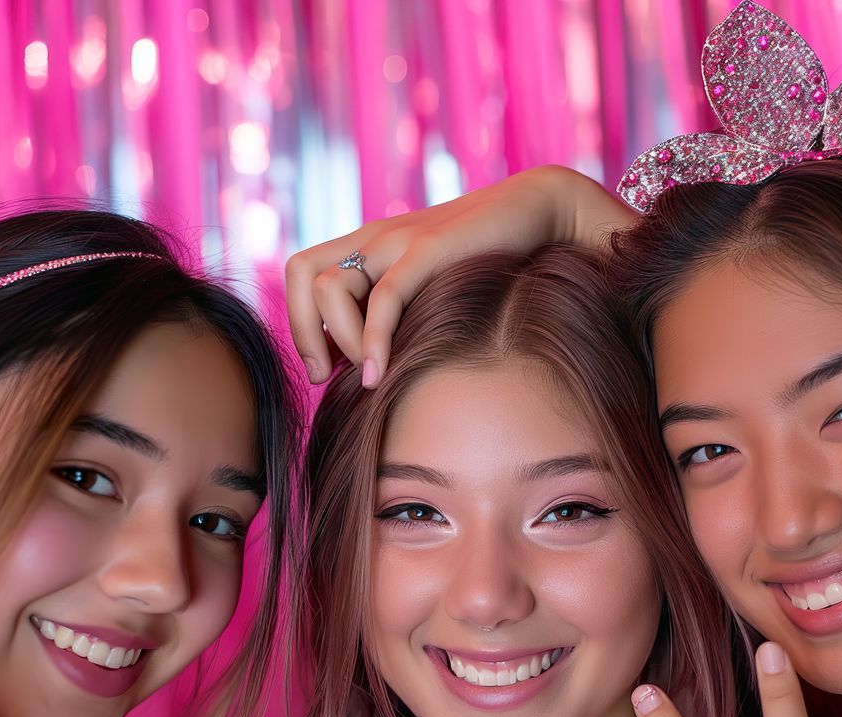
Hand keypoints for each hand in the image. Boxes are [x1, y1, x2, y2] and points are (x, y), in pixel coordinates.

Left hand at [283, 164, 632, 385]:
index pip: (302, 275)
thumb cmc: (494, 259)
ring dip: (339, 340)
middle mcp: (374, 239)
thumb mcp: (436, 286)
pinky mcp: (429, 252)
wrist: (542, 212)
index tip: (325, 370)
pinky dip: (370, 343)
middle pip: (300, 277)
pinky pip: (383, 299)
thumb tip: (375, 365)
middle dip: (301, 333)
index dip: (299, 323)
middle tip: (323, 378)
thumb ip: (404, 310)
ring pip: (329, 288)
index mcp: (369, 245)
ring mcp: (398, 241)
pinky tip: (377, 377)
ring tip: (369, 375)